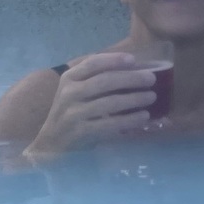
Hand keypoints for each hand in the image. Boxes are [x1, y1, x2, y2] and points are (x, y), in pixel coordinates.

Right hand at [22, 53, 157, 162]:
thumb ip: (98, 78)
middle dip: (131, 78)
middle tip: (151, 79)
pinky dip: (129, 120)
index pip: (92, 63)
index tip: (134, 59)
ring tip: (151, 97)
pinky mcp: (81, 132)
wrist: (52, 143)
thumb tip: (135, 67)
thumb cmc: (72, 112)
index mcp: (69, 79)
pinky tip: (143, 117)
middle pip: (105, 81)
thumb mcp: (77, 90)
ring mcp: (74, 114)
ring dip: (134, 99)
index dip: (114, 59)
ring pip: (110, 103)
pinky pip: (110, 124)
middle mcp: (69, 93)